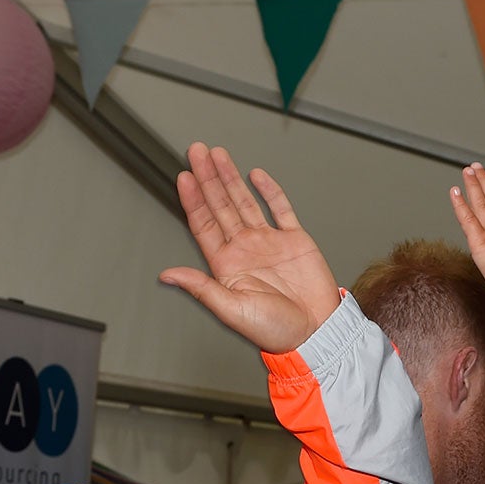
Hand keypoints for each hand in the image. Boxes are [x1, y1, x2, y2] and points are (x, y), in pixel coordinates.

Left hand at [159, 143, 342, 353]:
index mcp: (227, 265)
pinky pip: (280, 208)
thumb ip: (200, 287)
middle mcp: (245, 249)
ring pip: (245, 201)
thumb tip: (168, 275)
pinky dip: (269, 190)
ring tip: (218, 155)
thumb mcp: (232, 310)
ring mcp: (269, 242)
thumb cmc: (275, 330)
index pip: (204, 224)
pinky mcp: (294, 240)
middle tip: (196, 151)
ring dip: (230, 178)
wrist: (316, 332)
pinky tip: (256, 175)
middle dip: (208, 177)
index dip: (193, 199)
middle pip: (221, 205)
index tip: (184, 176)